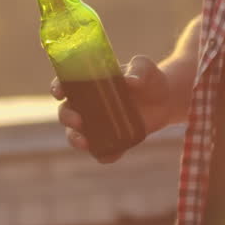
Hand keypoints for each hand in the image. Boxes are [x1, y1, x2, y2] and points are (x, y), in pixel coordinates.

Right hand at [51, 54, 170, 162]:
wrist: (166, 100)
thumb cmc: (150, 78)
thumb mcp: (145, 68)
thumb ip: (139, 70)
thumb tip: (130, 82)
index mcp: (89, 83)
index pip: (66, 84)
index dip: (57, 88)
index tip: (59, 92)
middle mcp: (88, 105)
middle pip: (66, 112)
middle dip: (67, 118)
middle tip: (78, 120)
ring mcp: (99, 125)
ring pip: (77, 135)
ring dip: (75, 140)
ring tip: (85, 143)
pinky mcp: (113, 141)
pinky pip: (102, 152)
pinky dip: (102, 155)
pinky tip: (107, 155)